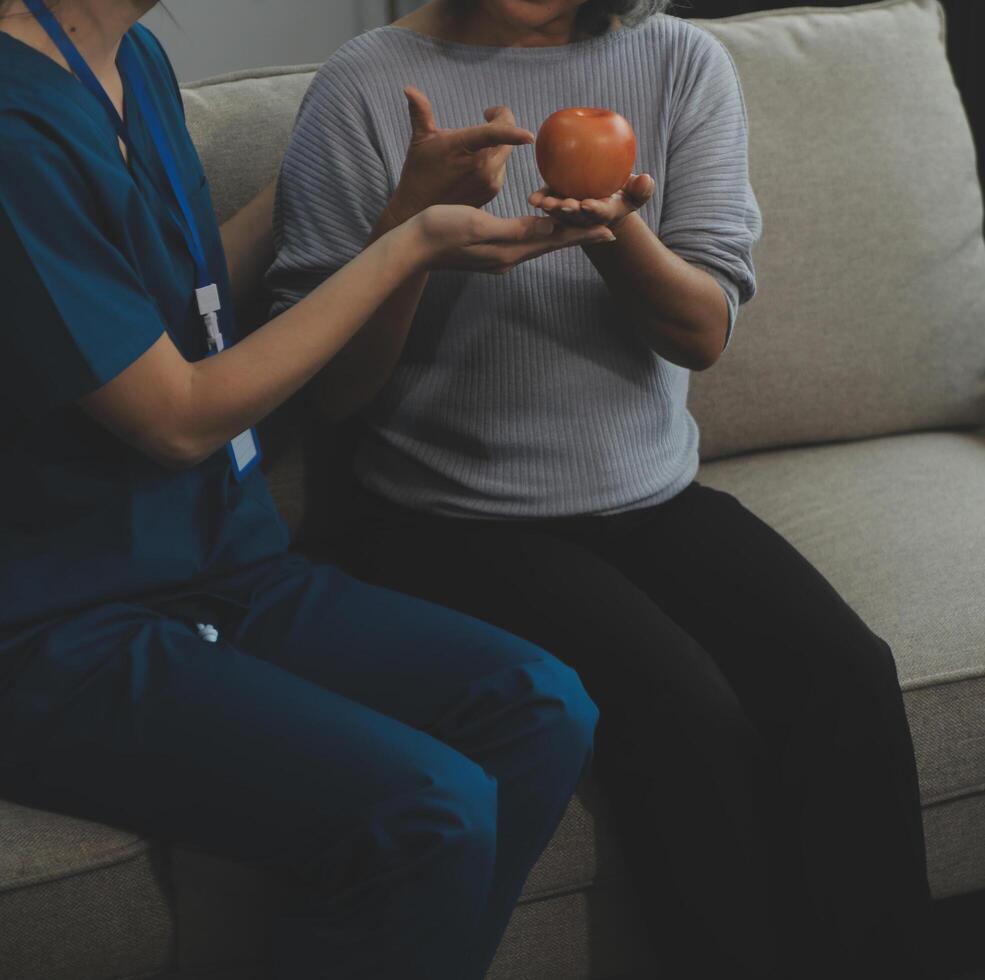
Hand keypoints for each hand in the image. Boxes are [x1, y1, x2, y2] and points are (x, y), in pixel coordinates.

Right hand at [387, 87, 534, 221]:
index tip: (529, 135)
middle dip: (501, 122)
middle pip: (507, 135)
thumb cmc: (418, 172)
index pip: (495, 135)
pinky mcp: (493, 191)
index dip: (514, 132)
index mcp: (464, 147)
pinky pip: (502, 167)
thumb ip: (420, 112)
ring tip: (476, 145)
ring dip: (497, 143)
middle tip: (487, 116)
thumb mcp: (419, 140)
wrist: (420, 210)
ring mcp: (489, 180)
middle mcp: (481, 166)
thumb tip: (408, 88)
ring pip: (505, 151)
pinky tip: (475, 165)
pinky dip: (494, 161)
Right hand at [411, 204, 615, 273]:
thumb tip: (549, 229)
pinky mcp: (488, 253)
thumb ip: (514, 228)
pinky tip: (543, 230)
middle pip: (551, 245)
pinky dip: (541, 236)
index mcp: (509, 250)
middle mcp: (508, 257)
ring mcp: (498, 258)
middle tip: (607, 231)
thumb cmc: (440, 230)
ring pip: (538, 245)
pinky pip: (523, 243)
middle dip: (579, 236)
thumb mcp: (478, 225)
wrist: (411, 247)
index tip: (609, 230)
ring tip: (582, 230)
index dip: (582, 234)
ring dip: (562, 237)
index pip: (554, 241)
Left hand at [528, 173, 655, 229]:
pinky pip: (549, 201)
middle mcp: (585, 217)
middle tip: (563, 205)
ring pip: (559, 213)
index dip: (594, 210)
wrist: (605, 194)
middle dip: (569, 211)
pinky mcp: (557, 203)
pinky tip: (532, 199)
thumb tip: (646, 180)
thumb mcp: (636, 193)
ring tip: (542, 204)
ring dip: (550, 209)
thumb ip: (641, 189)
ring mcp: (569, 212)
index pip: (599, 213)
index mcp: (604, 214)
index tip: (588, 204)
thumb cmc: (623, 192)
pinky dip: (541, 200)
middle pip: (576, 216)